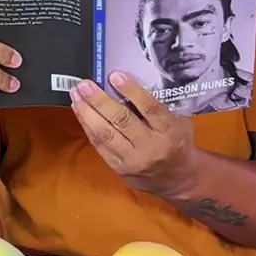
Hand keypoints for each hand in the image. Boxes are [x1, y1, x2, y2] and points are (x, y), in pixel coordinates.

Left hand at [69, 72, 195, 199]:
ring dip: (87, 112)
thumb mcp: (178, 120)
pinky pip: (99, 145)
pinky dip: (87, 126)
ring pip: (105, 134)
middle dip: (100, 101)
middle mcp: (150, 147)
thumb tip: (125, 83)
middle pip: (122, 121)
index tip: (114, 75)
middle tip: (85, 84)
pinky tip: (80, 111)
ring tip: (76, 95)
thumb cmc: (177, 141)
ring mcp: (132, 160)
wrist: (178, 179)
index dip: (131, 91)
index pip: (150, 108)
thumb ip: (156, 106)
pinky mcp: (119, 168)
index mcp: (169, 131)